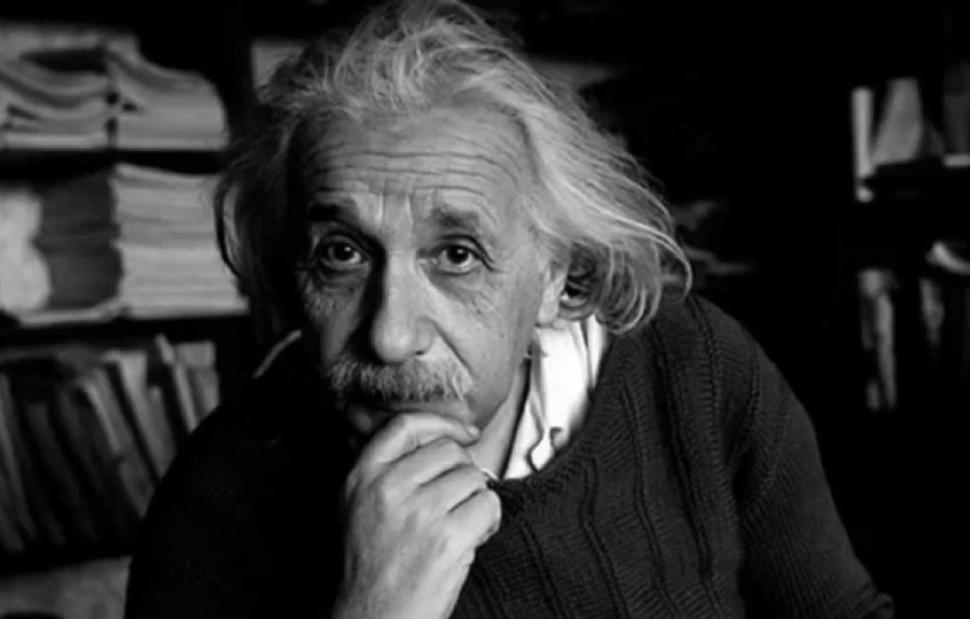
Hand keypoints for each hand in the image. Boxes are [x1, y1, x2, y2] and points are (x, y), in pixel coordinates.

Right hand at [333, 413, 501, 618]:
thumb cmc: (375, 569)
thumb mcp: (361, 508)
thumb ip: (389, 472)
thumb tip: (443, 441)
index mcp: (362, 477)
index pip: (405, 426)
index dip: (442, 423)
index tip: (464, 432)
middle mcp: (388, 488)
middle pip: (449, 451)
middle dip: (461, 475)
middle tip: (454, 505)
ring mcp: (418, 511)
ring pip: (473, 478)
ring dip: (475, 501)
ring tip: (458, 528)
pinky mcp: (447, 537)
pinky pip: (488, 505)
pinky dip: (488, 522)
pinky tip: (470, 540)